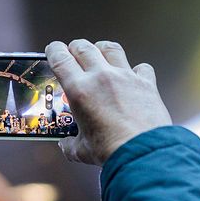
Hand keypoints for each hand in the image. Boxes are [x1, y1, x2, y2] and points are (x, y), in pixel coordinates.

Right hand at [45, 39, 171, 164]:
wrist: (143, 153)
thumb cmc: (112, 150)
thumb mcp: (82, 150)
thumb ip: (71, 144)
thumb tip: (66, 145)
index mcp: (79, 90)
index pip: (60, 57)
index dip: (54, 50)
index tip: (53, 50)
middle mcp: (101, 77)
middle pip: (84, 47)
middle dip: (76, 48)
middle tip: (74, 52)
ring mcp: (125, 77)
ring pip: (111, 48)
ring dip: (102, 49)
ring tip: (100, 53)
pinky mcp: (146, 83)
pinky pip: (141, 67)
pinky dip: (137, 69)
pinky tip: (134, 76)